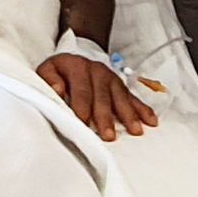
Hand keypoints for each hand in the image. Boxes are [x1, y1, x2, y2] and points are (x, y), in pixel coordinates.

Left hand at [36, 53, 158, 141]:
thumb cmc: (57, 73)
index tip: (82, 124)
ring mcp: (110, 77)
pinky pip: (133, 97)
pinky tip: (150, 121)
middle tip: (108, 135)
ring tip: (134, 131)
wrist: (71, 61)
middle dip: (105, 116)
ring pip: (120, 97)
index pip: (80, 89)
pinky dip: (142, 109)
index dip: (81, 107)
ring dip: (128, 115)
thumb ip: (48, 80)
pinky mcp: (119, 85)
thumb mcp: (46, 71)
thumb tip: (56, 89)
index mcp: (75, 66)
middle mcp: (95, 70)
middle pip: (101, 95)